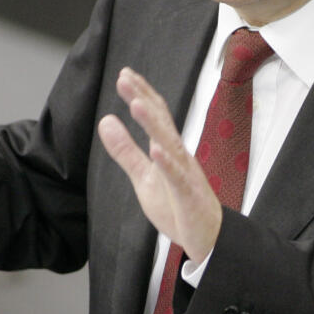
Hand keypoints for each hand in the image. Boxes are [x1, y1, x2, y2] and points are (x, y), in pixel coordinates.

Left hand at [97, 67, 221, 263]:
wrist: (208, 238)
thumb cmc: (177, 206)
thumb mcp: (144, 177)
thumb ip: (125, 151)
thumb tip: (105, 121)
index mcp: (168, 151)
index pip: (155, 117)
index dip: (141, 95)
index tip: (124, 74)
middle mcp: (179, 157)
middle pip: (161, 122)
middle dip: (144, 99)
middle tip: (125, 77)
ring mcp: (185, 175)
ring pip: (170, 145)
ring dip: (153, 124)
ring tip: (136, 104)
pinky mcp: (189, 197)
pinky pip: (178, 178)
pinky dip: (168, 164)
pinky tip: (156, 150)